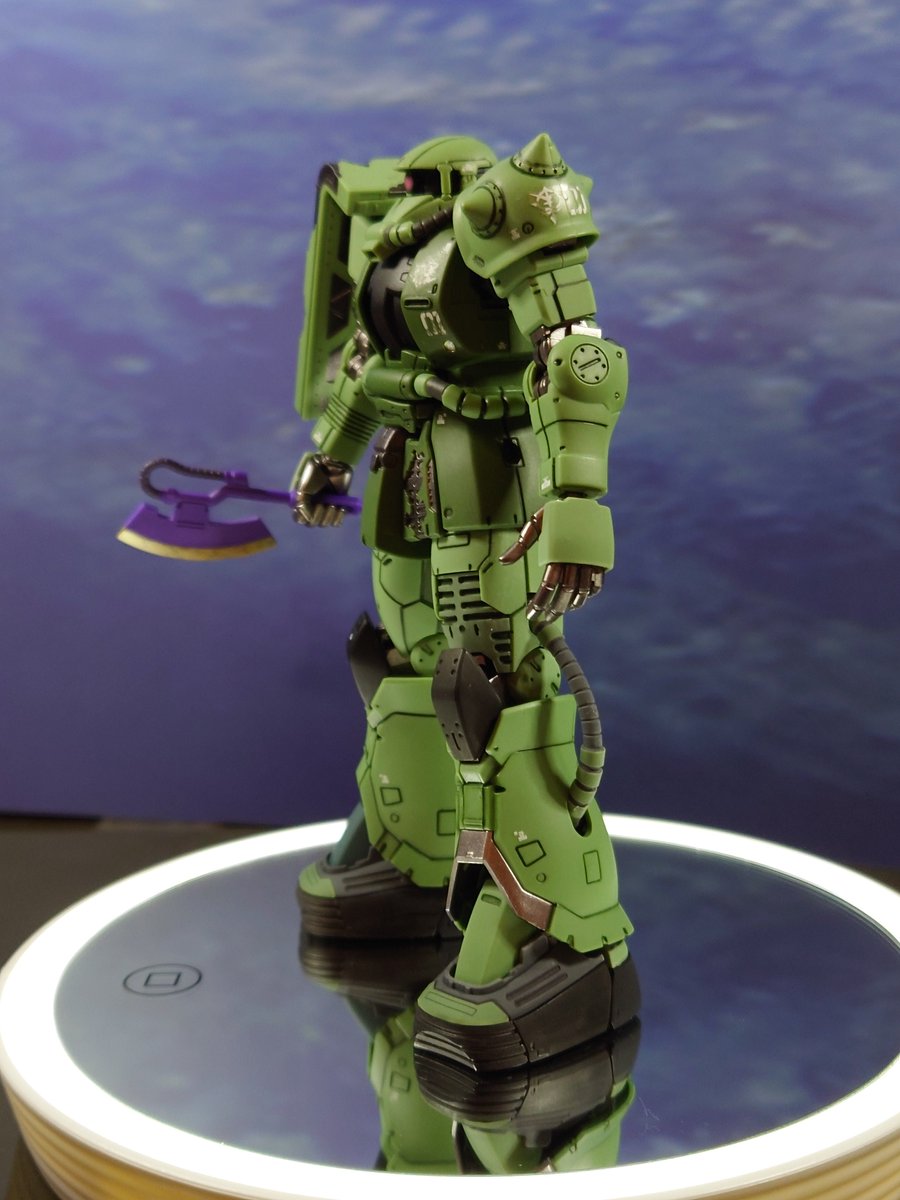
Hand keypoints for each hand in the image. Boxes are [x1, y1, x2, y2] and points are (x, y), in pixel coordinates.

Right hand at [292, 453, 352, 527]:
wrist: (335, 463)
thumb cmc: (317, 470)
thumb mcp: (304, 486)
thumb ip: (302, 503)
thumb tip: (309, 519)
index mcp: (302, 501)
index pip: (299, 519)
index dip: (304, 518)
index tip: (310, 509)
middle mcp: (313, 507)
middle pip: (312, 524)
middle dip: (318, 516)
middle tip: (323, 505)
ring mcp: (325, 508)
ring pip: (324, 524)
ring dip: (329, 515)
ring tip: (332, 504)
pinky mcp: (338, 508)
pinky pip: (337, 522)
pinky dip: (339, 517)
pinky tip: (341, 508)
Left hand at [500, 508, 604, 630]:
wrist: (580, 498)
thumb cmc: (555, 512)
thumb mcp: (534, 524)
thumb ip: (520, 544)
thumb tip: (503, 561)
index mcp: (557, 552)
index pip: (548, 585)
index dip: (539, 603)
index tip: (531, 614)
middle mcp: (574, 558)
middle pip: (564, 593)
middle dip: (553, 610)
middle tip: (543, 620)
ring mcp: (589, 560)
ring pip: (581, 592)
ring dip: (570, 606)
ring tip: (560, 613)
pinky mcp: (600, 559)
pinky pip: (596, 583)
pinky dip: (588, 594)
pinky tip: (579, 601)